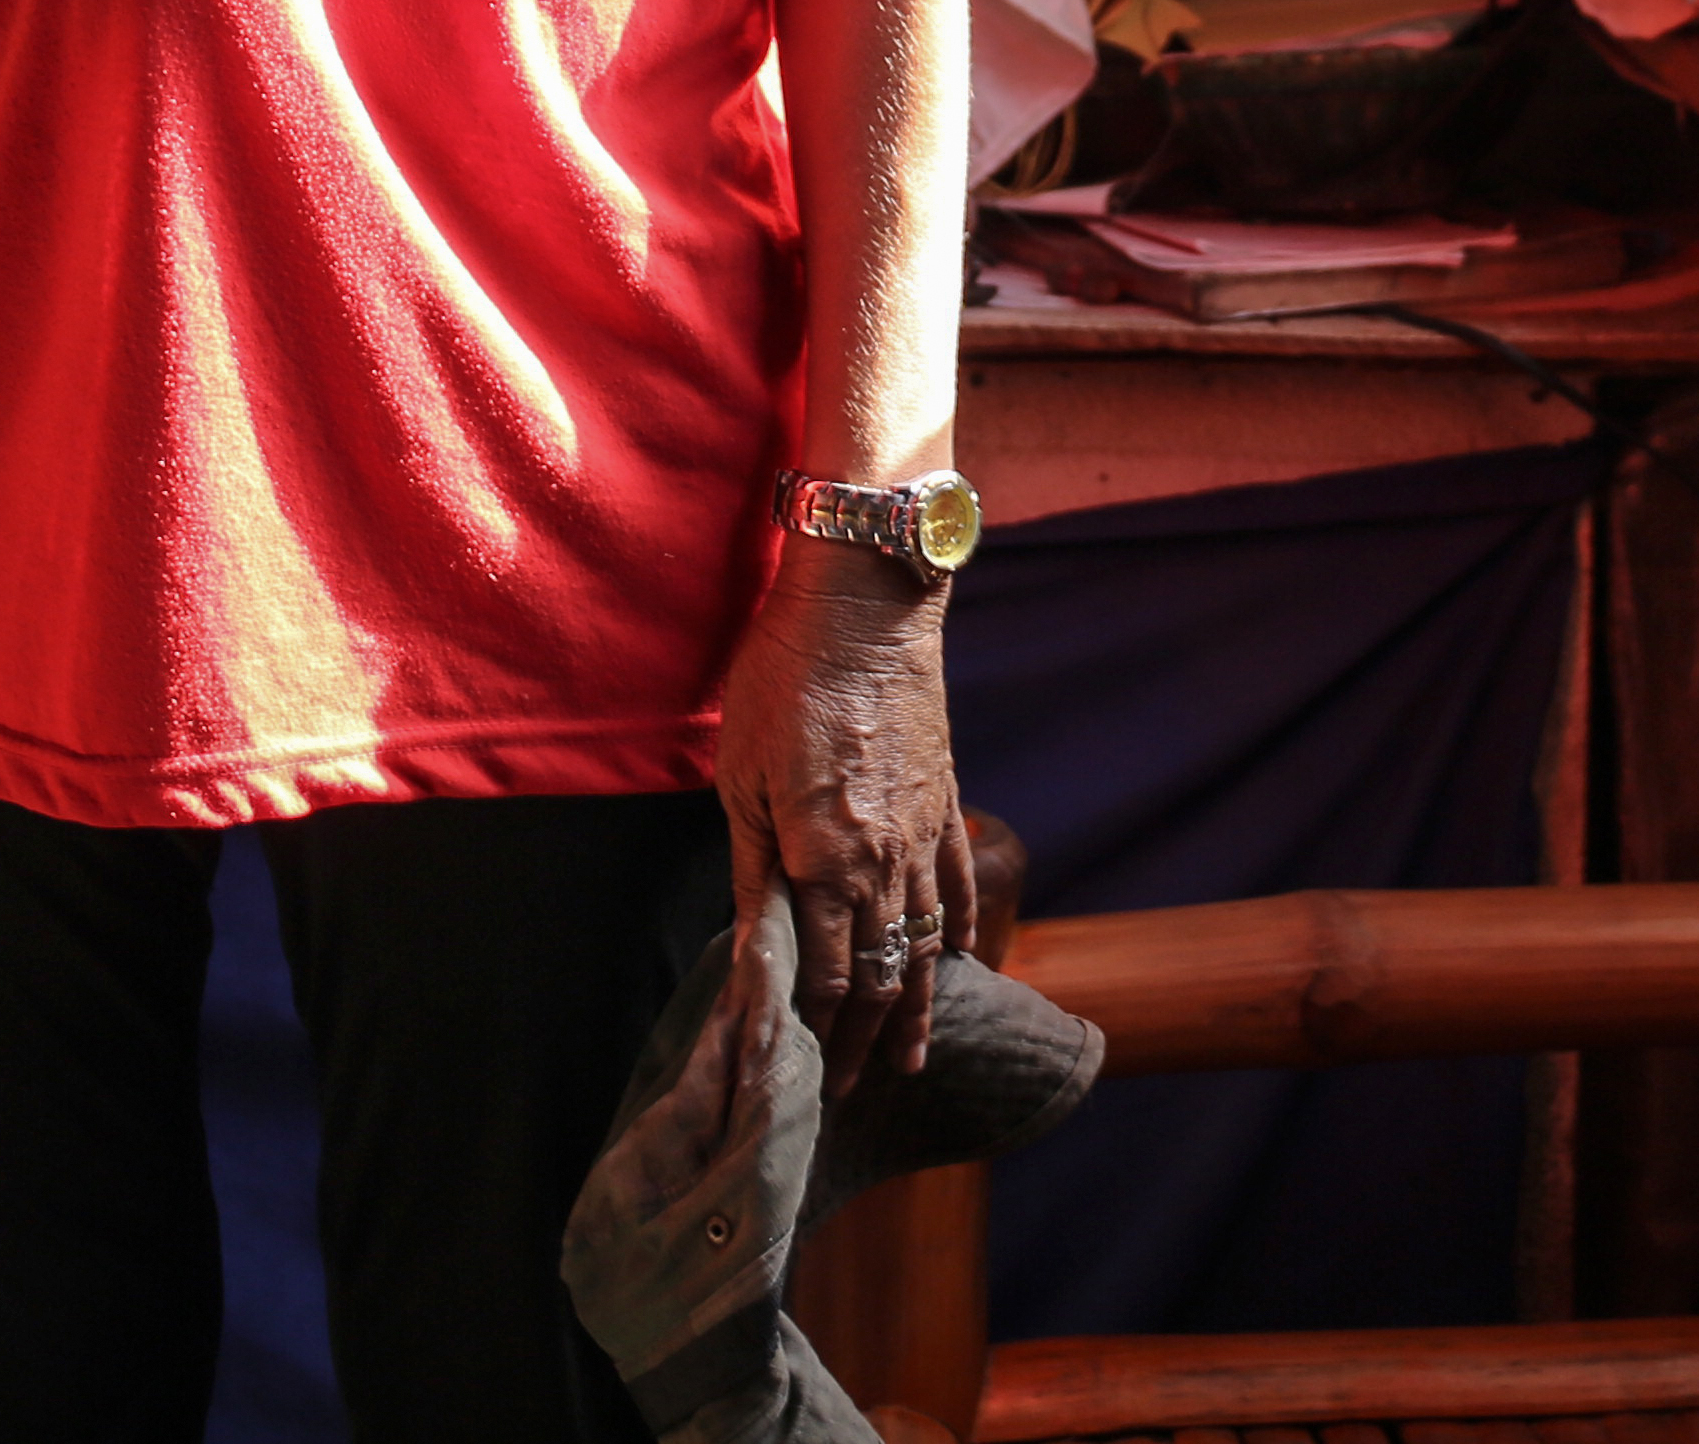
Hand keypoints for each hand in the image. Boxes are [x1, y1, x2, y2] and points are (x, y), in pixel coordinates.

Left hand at [709, 549, 970, 1094]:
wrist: (867, 607)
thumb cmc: (785, 682)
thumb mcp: (742, 780)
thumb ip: (753, 872)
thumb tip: (751, 948)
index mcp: (826, 863)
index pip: (825, 975)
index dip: (813, 1032)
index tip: (796, 1074)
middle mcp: (884, 863)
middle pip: (878, 975)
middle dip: (862, 1040)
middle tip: (847, 1091)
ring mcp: (924, 835)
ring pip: (924, 944)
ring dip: (915, 1007)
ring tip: (910, 1060)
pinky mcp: (946, 803)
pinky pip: (956, 886)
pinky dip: (955, 932)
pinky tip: (953, 963)